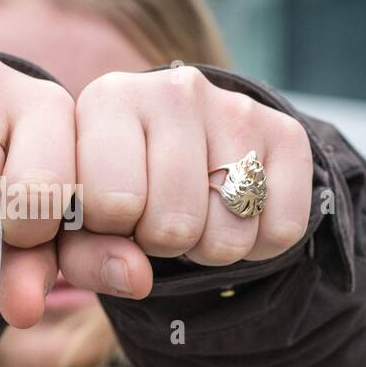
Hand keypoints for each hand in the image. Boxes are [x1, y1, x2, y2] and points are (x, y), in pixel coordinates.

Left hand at [59, 66, 313, 298]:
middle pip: (174, 224)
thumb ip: (83, 257)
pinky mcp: (286, 132)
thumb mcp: (79, 221)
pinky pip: (280, 231)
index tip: (107, 213)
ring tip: (193, 215)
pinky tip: (233, 214)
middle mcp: (174, 89)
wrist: (179, 145)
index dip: (107, 230)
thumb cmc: (112, 187)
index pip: (109, 202)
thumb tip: (135, 277)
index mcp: (108, 99)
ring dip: (209, 248)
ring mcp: (236, 107)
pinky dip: (258, 246)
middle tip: (154, 219)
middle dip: (161, 244)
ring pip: (230, 233)